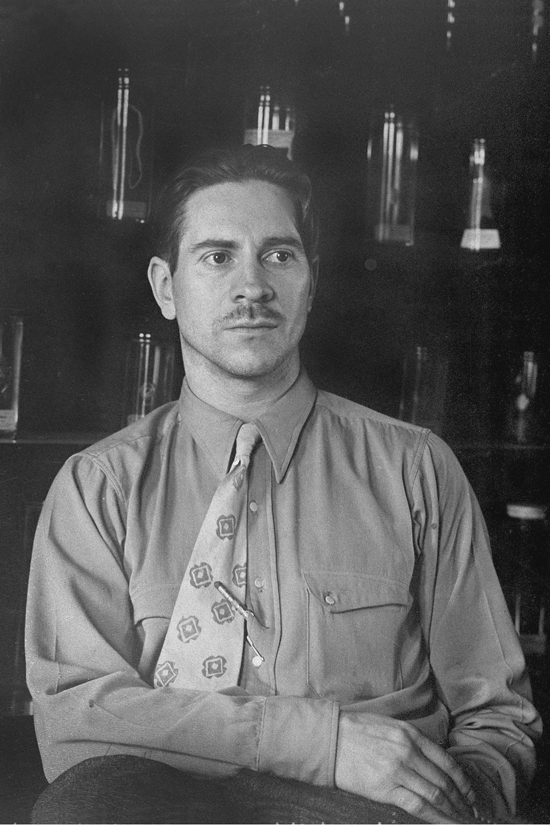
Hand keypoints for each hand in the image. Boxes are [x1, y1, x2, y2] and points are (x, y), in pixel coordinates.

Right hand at [335, 712, 476, 823]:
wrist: (329, 738)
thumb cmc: (356, 730)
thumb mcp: (389, 725)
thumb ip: (411, 740)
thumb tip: (431, 760)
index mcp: (410, 734)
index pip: (447, 761)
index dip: (463, 781)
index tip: (470, 793)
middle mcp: (409, 751)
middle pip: (444, 780)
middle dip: (462, 800)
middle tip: (470, 812)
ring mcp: (398, 771)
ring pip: (436, 795)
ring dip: (452, 810)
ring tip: (461, 820)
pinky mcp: (385, 788)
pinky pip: (418, 806)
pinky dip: (436, 817)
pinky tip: (444, 823)